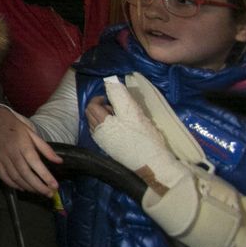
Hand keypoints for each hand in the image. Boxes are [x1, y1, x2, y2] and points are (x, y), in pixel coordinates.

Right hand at [0, 105, 61, 195]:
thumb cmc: (15, 125)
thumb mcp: (32, 132)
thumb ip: (45, 148)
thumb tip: (59, 161)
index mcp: (22, 144)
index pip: (35, 163)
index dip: (45, 176)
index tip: (55, 185)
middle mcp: (11, 152)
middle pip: (25, 174)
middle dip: (39, 186)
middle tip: (49, 193)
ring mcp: (2, 157)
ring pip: (15, 177)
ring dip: (28, 187)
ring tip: (39, 192)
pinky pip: (3, 176)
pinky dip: (13, 185)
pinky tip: (23, 188)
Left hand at [90, 76, 186, 193]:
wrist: (154, 165)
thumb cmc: (144, 137)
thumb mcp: (133, 112)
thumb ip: (119, 96)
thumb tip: (109, 81)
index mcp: (102, 124)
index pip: (91, 106)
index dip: (100, 98)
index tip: (112, 99)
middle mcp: (99, 134)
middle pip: (91, 115)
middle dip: (101, 107)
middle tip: (117, 108)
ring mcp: (104, 144)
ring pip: (96, 125)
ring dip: (104, 118)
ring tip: (122, 119)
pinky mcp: (112, 151)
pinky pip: (102, 135)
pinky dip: (107, 128)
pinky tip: (122, 130)